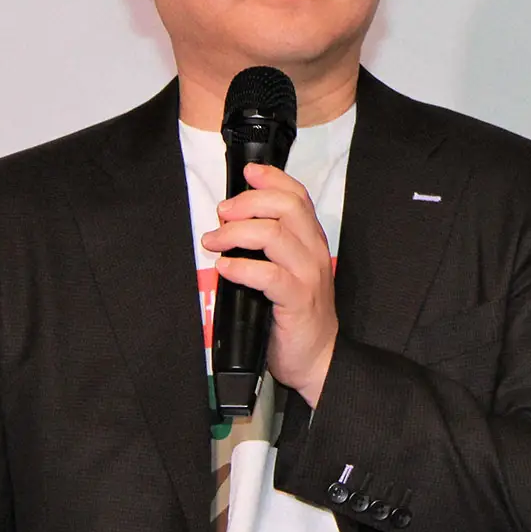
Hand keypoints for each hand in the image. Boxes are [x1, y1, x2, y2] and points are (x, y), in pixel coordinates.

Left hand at [201, 162, 337, 408]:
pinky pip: (269, 275)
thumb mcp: (286, 269)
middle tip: (221, 214)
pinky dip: (241, 267)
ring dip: (236, 232)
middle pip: (285, 207)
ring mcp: (308, 275)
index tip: (247, 173)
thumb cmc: (293, 313)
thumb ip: (269, 244)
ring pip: (275, 235)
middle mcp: (313, 251)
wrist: (317, 358)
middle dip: (247, 202)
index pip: (297, 195)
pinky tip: (224, 268)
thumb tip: (231, 221)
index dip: (272, 178)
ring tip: (213, 241)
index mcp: (311, 239)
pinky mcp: (297, 301)